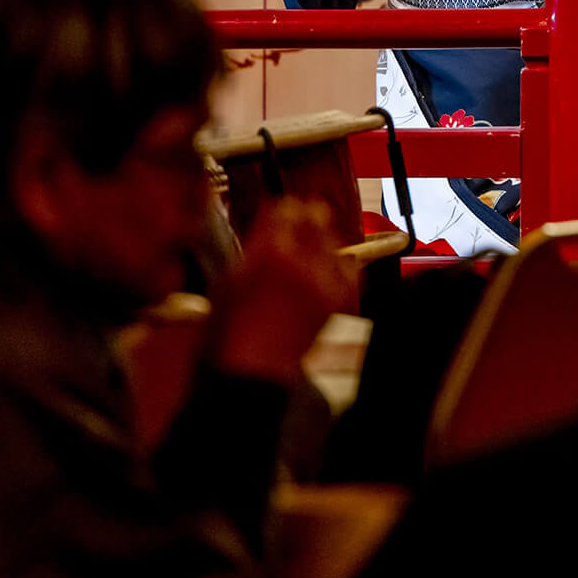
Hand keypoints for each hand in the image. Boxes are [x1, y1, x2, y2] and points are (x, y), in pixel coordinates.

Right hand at [208, 198, 354, 382]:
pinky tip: (322, 273)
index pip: (285, 208)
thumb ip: (254, 247)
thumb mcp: (229, 279)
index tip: (276, 216)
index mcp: (270, 251)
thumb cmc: (229, 330)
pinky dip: (337, 265)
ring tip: (304, 256)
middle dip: (303, 218)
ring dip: (320, 241)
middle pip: (315, 215)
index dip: (279, 211)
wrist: (253, 370)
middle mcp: (303, 259)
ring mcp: (325, 278)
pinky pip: (348, 266)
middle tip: (293, 228)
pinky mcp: (340, 297)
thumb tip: (269, 226)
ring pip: (333, 238)